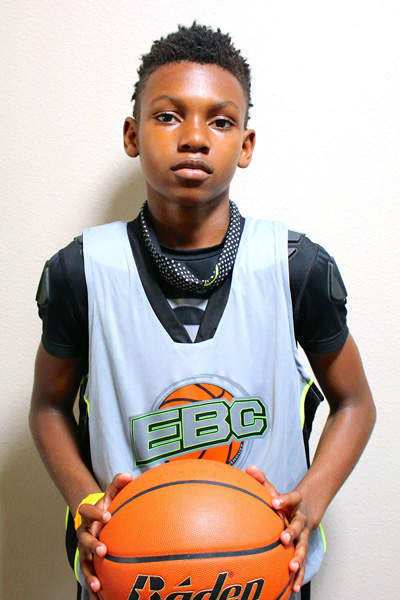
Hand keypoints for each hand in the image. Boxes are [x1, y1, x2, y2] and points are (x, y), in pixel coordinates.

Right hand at [76, 472, 132, 598]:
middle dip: (92, 545)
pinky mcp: (89, 563)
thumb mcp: (111, 494)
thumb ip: (118, 484)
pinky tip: (99, 598)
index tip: (108, 516)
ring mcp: (85, 550)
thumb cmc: (106, 507)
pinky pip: (89, 576)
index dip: (96, 514)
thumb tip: (127, 475)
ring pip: (84, 562)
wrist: (95, 519)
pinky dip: (92, 587)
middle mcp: (84, 533)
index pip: (87, 512)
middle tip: (103, 550)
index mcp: (89, 516)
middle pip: (84, 540)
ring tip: (97, 584)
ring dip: (90, 574)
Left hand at [246, 465, 308, 594]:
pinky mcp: (302, 550)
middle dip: (292, 533)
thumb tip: (249, 467)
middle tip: (284, 539)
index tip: (275, 502)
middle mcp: (300, 521)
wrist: (306, 510)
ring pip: (302, 548)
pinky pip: (302, 565)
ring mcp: (303, 537)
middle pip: (298, 526)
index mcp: (294, 505)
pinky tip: (294, 588)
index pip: (292, 498)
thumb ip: (262, 480)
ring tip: (291, 568)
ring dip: (298, 559)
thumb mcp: (274, 490)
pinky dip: (299, 576)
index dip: (284, 499)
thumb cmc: (283, 502)